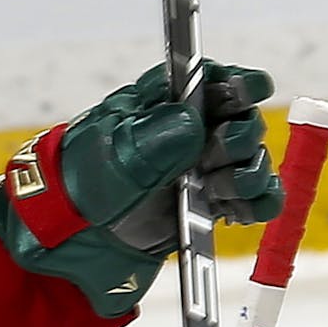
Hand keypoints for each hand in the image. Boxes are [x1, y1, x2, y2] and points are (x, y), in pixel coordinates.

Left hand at [0, 60, 282, 315]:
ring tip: (220, 190)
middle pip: (240, 120)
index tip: (255, 88)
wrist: (68, 245)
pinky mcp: (209, 208)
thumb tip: (192, 121)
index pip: (209, 81)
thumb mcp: (110, 157)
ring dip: (248, 174)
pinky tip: (242, 209)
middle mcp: (187, 134)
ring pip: (252, 161)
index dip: (237, 81)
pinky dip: (258, 203)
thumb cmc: (79, 187)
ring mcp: (201, 171)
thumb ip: (151, 140)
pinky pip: (253, 201)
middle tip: (216, 154)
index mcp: (160, 105)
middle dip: (239, 136)